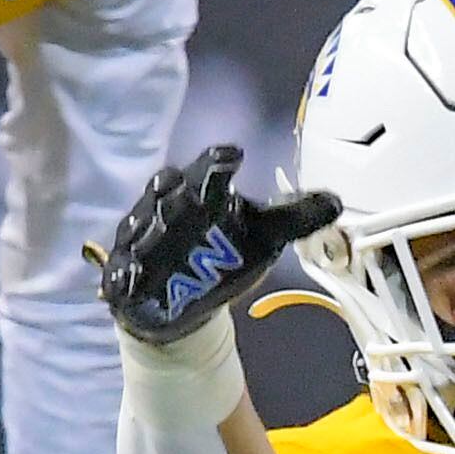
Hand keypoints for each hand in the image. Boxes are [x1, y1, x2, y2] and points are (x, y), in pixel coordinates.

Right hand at [100, 145, 340, 346]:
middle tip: (192, 194)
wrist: (183, 297)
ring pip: (138, 225)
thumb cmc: (223, 254)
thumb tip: (334, 201)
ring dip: (149, 227)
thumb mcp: (265, 237)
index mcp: (202, 195)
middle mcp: (166, 209)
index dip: (217, 163)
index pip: (207, 171)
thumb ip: (295, 218)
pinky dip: (125, 274)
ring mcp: (141, 239)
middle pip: (166, 191)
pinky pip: (120, 271)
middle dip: (178, 191)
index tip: (235, 156)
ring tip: (162, 232)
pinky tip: (129, 279)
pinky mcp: (124, 272)